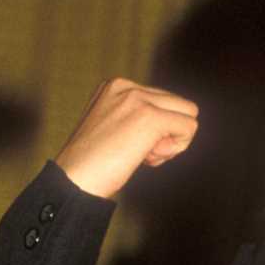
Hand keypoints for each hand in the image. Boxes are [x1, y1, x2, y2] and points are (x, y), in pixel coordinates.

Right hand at [54, 78, 199, 198]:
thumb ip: (139, 118)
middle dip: (170, 133)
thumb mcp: (116, 127)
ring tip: (142, 155)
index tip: (135, 145)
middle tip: (144, 153)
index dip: (159, 129)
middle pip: (181, 106)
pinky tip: (148, 158)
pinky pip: (189, 128)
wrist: (75, 179)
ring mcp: (138, 99)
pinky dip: (176, 148)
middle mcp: (127, 86)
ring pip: (189, 114)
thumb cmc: (94, 162)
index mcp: (117, 85)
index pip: (165, 101)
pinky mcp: (150, 116)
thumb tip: (178, 124)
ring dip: (173, 142)